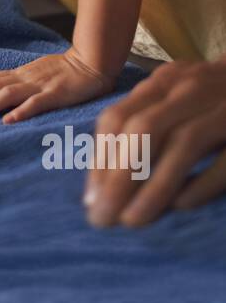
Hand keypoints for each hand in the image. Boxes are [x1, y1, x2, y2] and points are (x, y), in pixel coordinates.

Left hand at [0, 48, 112, 123]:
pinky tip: (8, 120)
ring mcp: (41, 85)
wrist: (93, 61)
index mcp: (24, 73)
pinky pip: (35, 102)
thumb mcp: (40, 71)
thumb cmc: (67, 70)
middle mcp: (28, 78)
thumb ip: (23, 80)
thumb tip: (3, 92)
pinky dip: (20, 111)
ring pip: (9, 94)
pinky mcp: (56, 94)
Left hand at [85, 59, 225, 227]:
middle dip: (118, 177)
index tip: (91, 199)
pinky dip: (202, 183)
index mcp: (166, 81)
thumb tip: (102, 184)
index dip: (100, 160)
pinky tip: (182, 206)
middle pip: (144, 130)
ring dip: (153, 186)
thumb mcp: (178, 100)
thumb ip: (146, 127)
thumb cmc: (216, 99)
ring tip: (133, 220)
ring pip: (183, 144)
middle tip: (103, 218)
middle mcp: (192, 88)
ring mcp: (225, 107)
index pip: (118, 117)